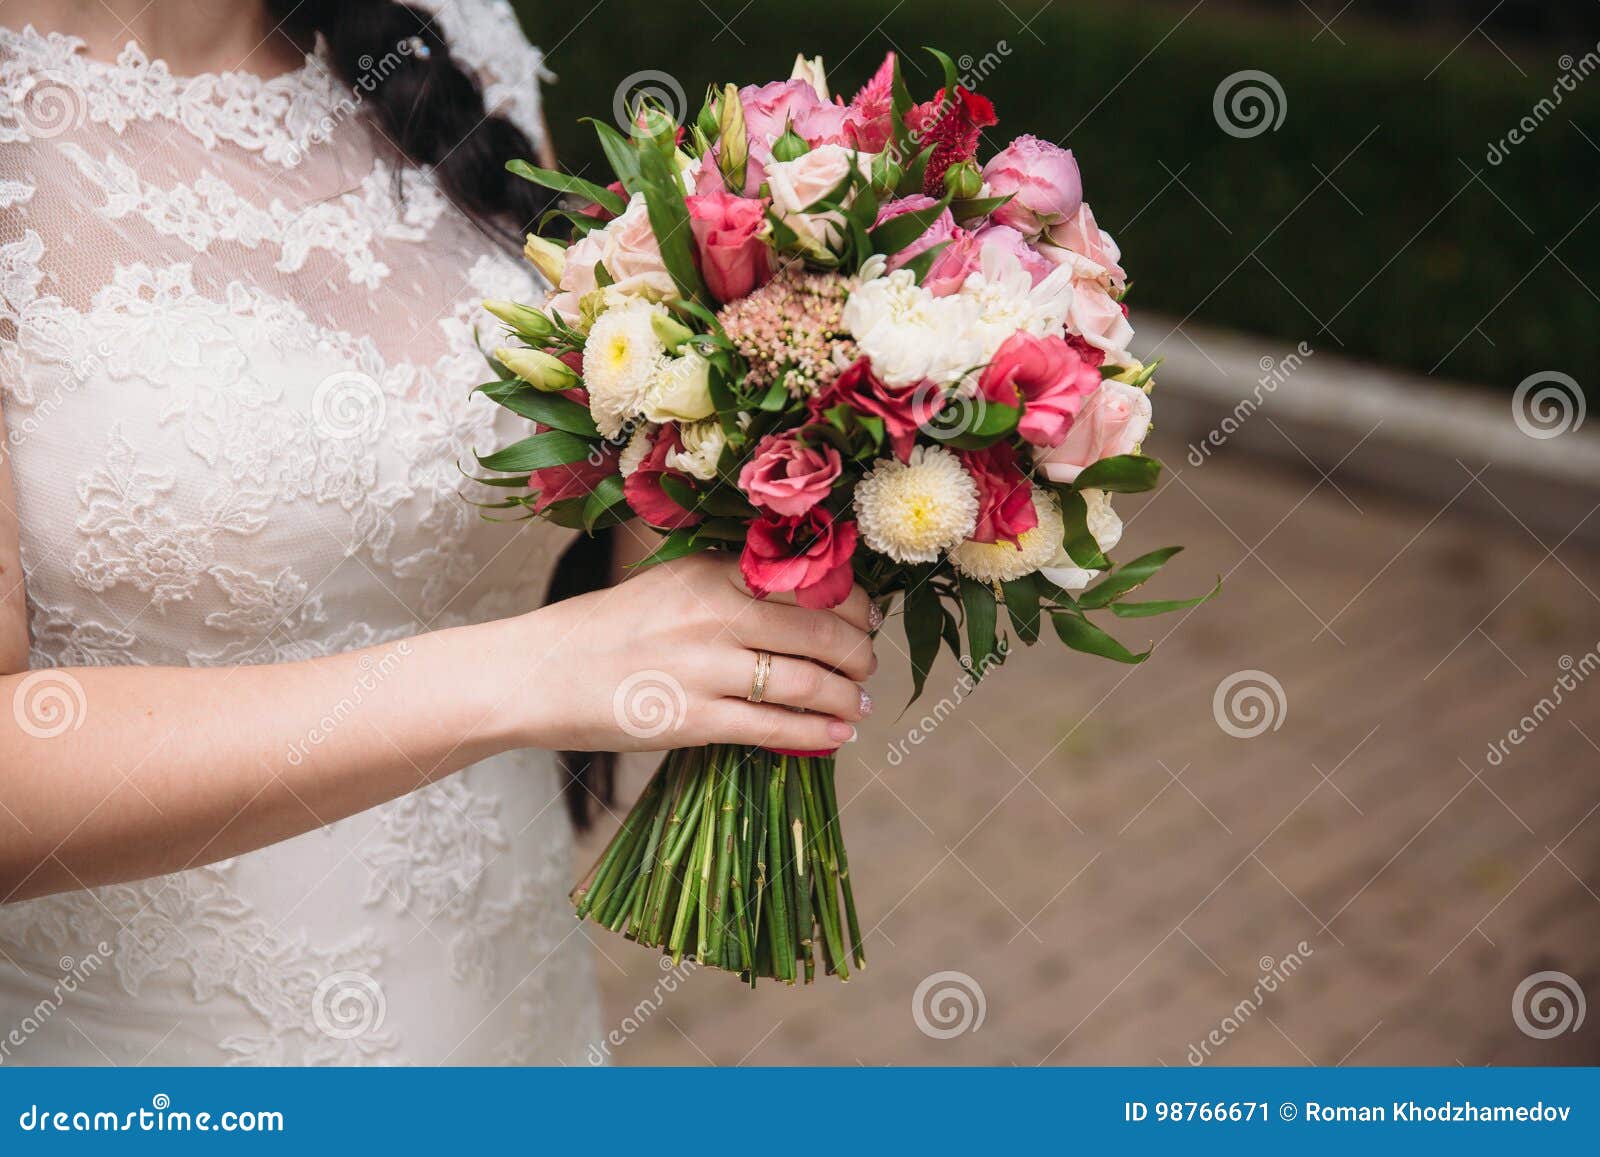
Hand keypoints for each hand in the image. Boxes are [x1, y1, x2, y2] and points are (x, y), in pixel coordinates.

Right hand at [521, 553, 876, 752]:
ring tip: (860, 704)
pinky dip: (819, 732)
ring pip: (808, 681)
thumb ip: (730, 587)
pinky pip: (776, 727)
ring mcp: (705, 667)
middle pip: (822, 630)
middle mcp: (714, 612)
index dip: (853, 605)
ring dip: (848, 696)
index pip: (809, 582)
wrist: (538, 673)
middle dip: (859, 654)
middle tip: (867, 667)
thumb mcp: (670, 585)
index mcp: (711, 571)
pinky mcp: (692, 719)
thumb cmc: (607, 631)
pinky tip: (839, 734)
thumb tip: (805, 606)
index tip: (866, 620)